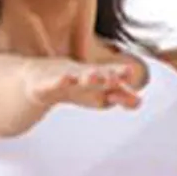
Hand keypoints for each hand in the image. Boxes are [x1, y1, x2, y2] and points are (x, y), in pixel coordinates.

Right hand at [22, 57, 142, 110]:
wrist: (37, 79)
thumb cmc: (76, 86)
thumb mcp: (100, 94)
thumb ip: (122, 97)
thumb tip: (139, 101)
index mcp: (97, 77)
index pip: (113, 77)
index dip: (121, 78)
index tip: (128, 75)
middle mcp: (82, 75)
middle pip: (98, 74)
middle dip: (108, 75)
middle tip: (119, 76)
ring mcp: (64, 78)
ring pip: (77, 76)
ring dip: (88, 76)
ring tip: (95, 75)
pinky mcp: (44, 85)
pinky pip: (53, 83)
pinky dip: (59, 81)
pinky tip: (65, 79)